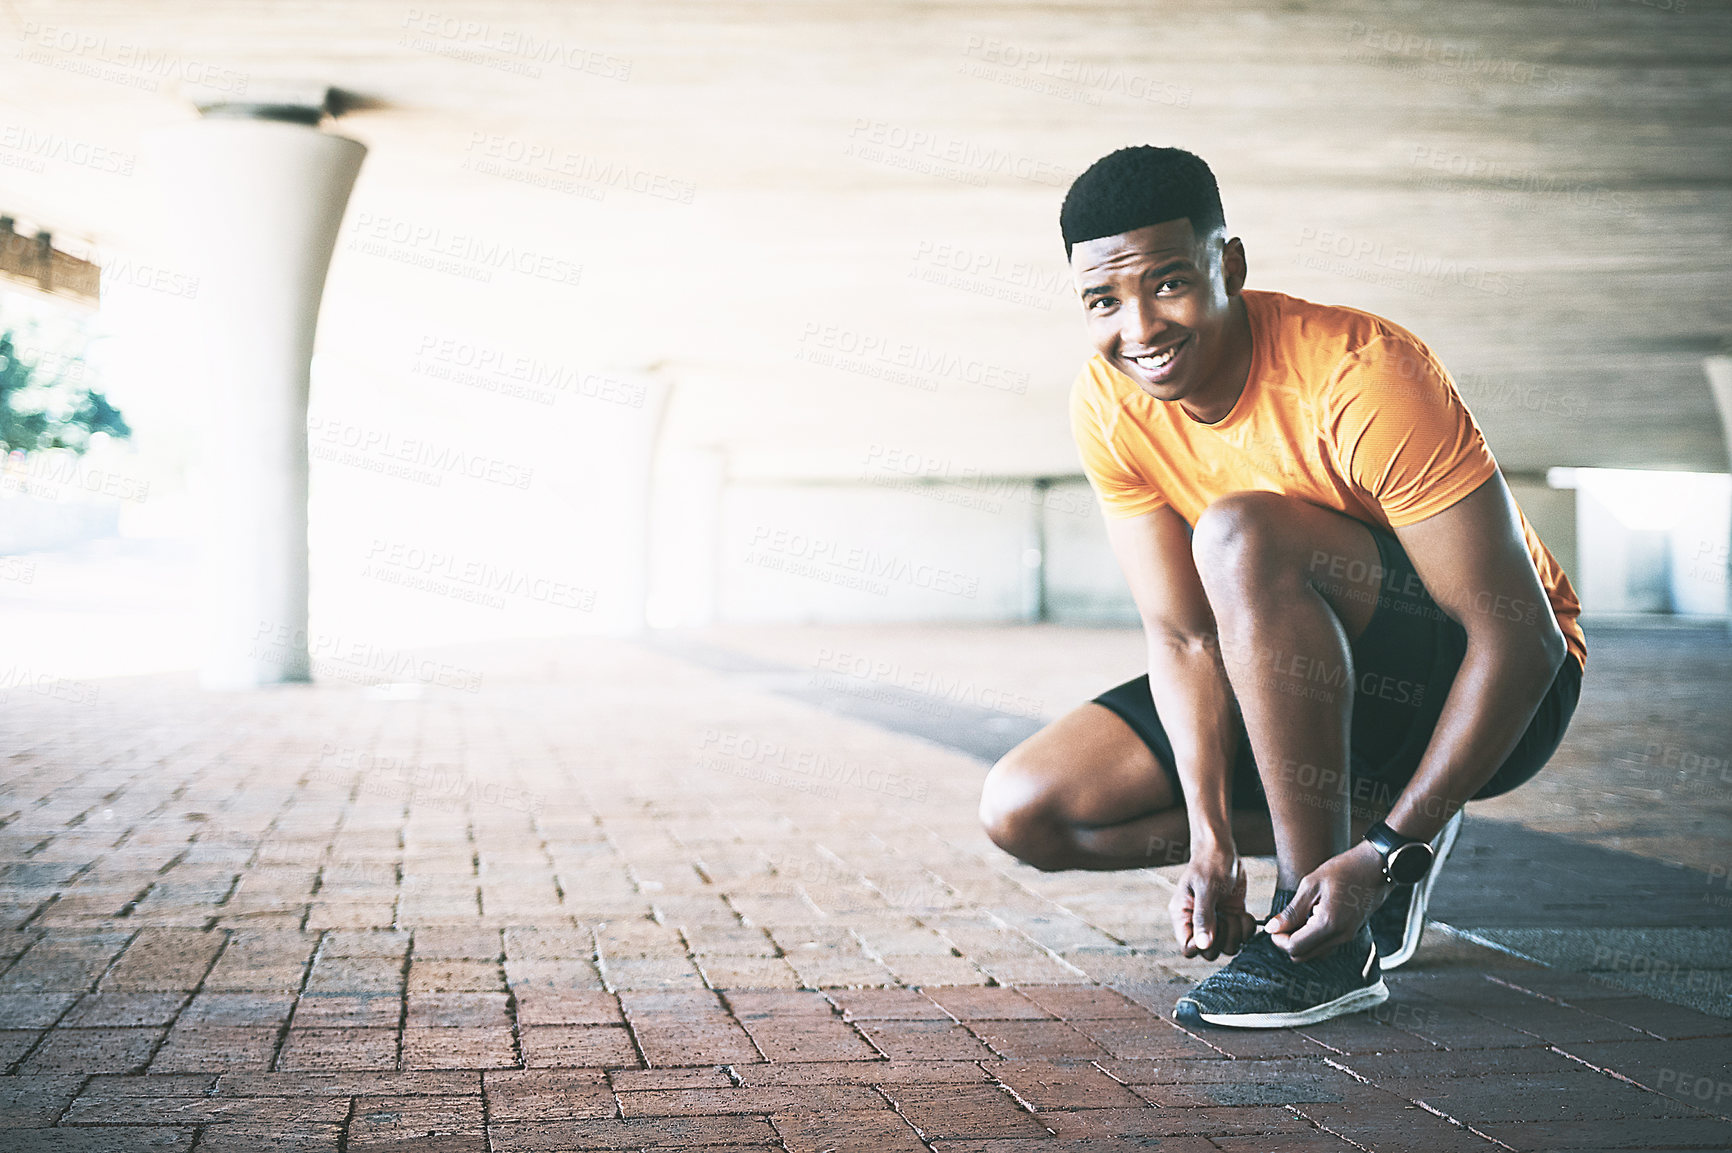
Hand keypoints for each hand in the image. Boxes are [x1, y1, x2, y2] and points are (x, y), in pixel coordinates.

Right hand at [1169, 847, 1256, 960]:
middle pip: (1209, 953)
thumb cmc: (1210, 864)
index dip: (1201, 947)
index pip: (1188, 948)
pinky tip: (1245, 914)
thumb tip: (1203, 946)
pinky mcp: (1231, 918)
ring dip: (1237, 934)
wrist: (1222, 849)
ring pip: (1227, 947)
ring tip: (1237, 915)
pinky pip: (1241, 936)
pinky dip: (1246, 929)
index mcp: (1183, 916)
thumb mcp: (1207, 889)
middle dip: (1223, 939)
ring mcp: (1216, 922)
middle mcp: (1197, 923)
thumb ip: (1203, 918)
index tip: (1213, 931)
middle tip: (1228, 919)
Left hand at [1266, 842, 1390, 963]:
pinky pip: (1326, 945)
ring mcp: (1348, 937)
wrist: (1377, 866)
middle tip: (1284, 921)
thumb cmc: (1344, 870)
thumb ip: (1291, 911)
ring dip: (1301, 940)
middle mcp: (1340, 936)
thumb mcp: (1311, 885)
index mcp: (1328, 924)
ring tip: (1300, 915)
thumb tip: (1271, 929)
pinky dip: (1314, 937)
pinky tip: (1312, 915)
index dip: (1278, 940)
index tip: (1273, 926)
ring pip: (1314, 953)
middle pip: (1303, 956)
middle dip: (1288, 942)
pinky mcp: (1351, 933)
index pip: (1295, 948)